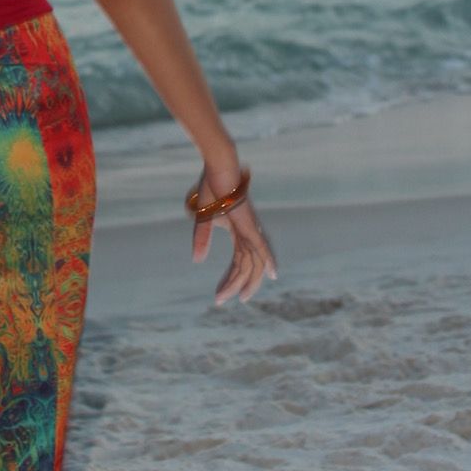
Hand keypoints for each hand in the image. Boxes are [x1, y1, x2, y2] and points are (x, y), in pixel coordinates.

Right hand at [190, 162, 277, 305]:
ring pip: (252, 262)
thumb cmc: (211, 188)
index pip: (237, 262)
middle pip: (247, 267)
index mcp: (237, 233)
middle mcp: (247, 234)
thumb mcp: (203, 219)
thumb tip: (197, 260)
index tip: (218, 295)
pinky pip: (262, 246)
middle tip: (224, 300)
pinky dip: (269, 260)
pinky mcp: (251, 224)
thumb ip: (202, 239)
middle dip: (237, 285)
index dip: (228, 279)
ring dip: (244, 281)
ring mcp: (250, 229)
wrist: (218, 169)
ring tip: (238, 298)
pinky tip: (273, 274)